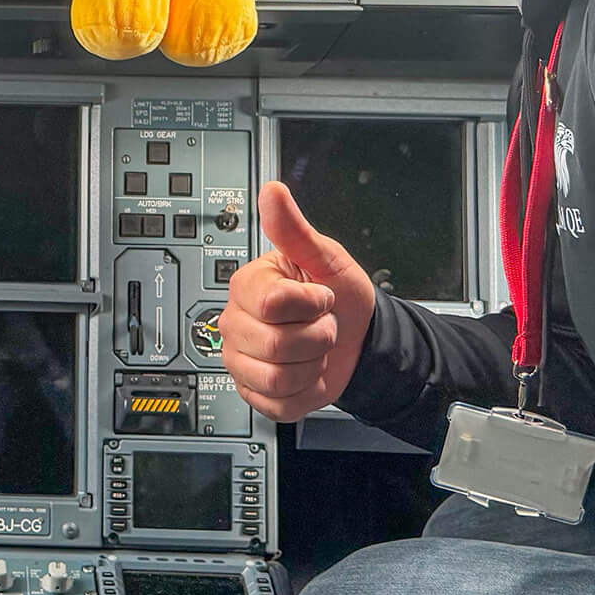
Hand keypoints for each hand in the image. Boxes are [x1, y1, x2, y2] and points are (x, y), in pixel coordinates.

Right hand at [218, 181, 377, 422]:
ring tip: (313, 347)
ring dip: (312, 363)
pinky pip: (279, 402)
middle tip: (319, 323)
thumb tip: (273, 192)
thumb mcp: (326, 258)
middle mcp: (235, 323)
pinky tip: (307, 370)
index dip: (310, 304)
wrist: (358, 339)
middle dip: (316, 336)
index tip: (320, 295)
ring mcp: (241, 360)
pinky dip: (306, 390)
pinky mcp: (254, 393)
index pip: (271, 304)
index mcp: (248, 287)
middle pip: (275, 345)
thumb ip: (294, 230)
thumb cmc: (341, 296)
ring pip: (277, 377)